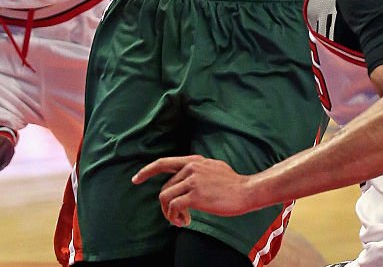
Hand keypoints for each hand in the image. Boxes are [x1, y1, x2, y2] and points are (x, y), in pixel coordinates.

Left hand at [133, 155, 258, 226]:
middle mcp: (191, 167)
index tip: (136, 179)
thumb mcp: (213, 167)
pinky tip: (185, 222)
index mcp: (194, 160)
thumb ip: (198, 170)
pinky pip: (174, 207)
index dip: (147, 171)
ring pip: (165, 198)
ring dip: (169, 214)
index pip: (164, 162)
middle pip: (164, 188)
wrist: (246, 191)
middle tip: (178, 217)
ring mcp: (192, 180)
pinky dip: (175, 217)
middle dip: (167, 206)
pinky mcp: (195, 195)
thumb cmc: (232, 184)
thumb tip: (186, 178)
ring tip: (180, 220)